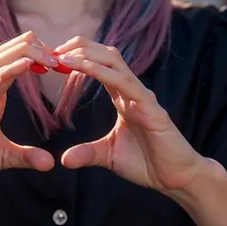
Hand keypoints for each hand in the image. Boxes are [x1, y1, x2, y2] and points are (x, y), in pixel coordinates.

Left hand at [54, 38, 203, 193]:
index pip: (99, 64)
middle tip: (50, 51)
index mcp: (123, 96)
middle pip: (105, 54)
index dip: (76, 57)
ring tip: (62, 56)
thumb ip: (87, 153)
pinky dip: (102, 71)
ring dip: (87, 55)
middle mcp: (132, 89)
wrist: (176, 178)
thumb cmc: (147, 163)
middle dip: (78, 47)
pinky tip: (83, 68)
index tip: (51, 58)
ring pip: (114, 61)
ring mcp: (142, 95)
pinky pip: (124, 82)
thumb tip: (64, 159)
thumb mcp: (108, 156)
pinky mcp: (151, 107)